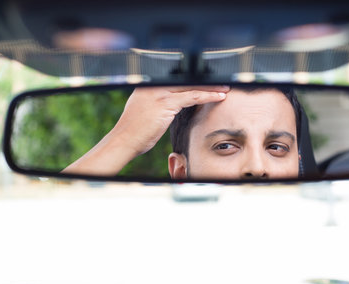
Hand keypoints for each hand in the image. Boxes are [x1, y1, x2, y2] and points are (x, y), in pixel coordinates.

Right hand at [110, 86, 229, 155]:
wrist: (124, 140)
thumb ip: (155, 102)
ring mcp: (159, 92)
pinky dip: (208, 95)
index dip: (192, 78)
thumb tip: (170, 104)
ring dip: (211, 86)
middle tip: (220, 80)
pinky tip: (219, 96)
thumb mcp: (143, 110)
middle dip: (204, 79)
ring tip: (224, 88)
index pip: (175, 77)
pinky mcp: (166, 103)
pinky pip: (192, 96)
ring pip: (191, 85)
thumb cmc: (133, 131)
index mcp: (147, 84)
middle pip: (185, 78)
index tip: (206, 79)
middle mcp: (153, 85)